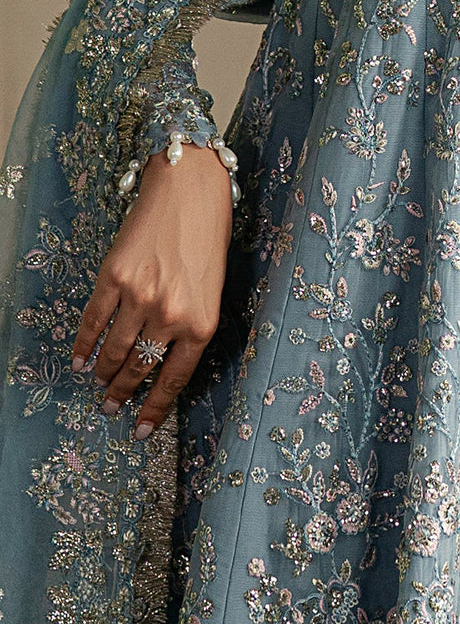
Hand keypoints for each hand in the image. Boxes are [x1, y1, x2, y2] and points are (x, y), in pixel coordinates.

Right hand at [71, 144, 232, 439]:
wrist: (190, 194)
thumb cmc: (207, 242)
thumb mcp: (213, 292)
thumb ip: (191, 328)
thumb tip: (162, 364)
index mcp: (202, 324)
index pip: (174, 380)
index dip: (155, 409)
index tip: (141, 430)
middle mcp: (172, 315)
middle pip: (140, 368)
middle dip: (123, 394)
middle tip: (110, 408)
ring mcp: (141, 297)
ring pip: (115, 350)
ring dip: (104, 373)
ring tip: (98, 386)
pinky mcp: (114, 277)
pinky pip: (94, 321)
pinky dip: (85, 344)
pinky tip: (81, 360)